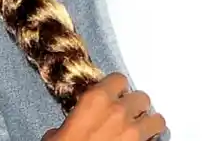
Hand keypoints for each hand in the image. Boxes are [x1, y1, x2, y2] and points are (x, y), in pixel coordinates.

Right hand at [41, 74, 165, 140]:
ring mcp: (133, 132)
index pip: (118, 79)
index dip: (117, 88)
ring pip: (156, 119)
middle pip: (141, 97)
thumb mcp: (56, 136)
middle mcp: (118, 111)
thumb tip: (65, 131)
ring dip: (149, 122)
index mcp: (95, 100)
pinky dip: (152, 140)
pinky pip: (156, 140)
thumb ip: (70, 124)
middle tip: (127, 114)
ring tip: (142, 128)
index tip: (114, 94)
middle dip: (135, 106)